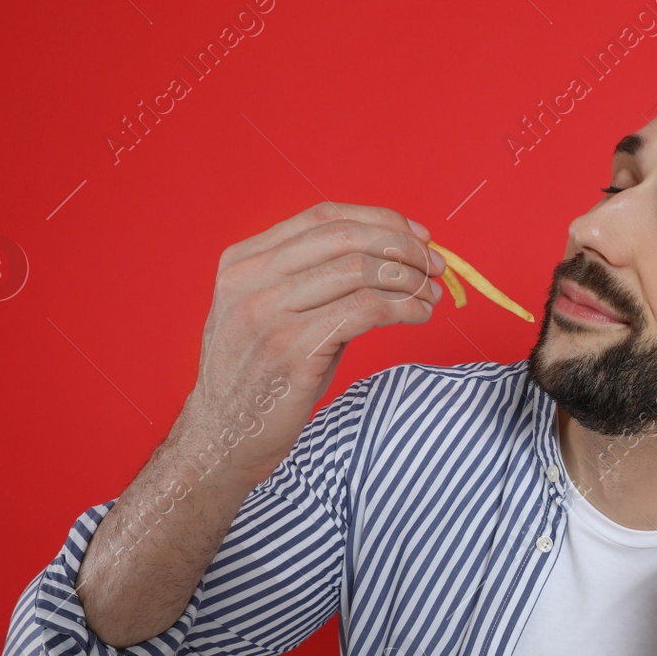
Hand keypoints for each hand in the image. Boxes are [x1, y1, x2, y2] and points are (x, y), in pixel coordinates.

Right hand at [177, 200, 447, 487]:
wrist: (221, 439)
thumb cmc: (259, 379)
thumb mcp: (272, 315)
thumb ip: (316, 283)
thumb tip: (392, 262)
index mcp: (242, 262)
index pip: (324, 216)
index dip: (381, 220)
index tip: (419, 236)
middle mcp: (250, 280)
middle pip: (346, 237)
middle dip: (403, 247)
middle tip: (435, 265)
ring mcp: (268, 314)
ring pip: (359, 271)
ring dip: (409, 279)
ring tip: (431, 295)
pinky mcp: (292, 350)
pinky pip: (364, 310)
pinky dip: (403, 307)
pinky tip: (418, 316)